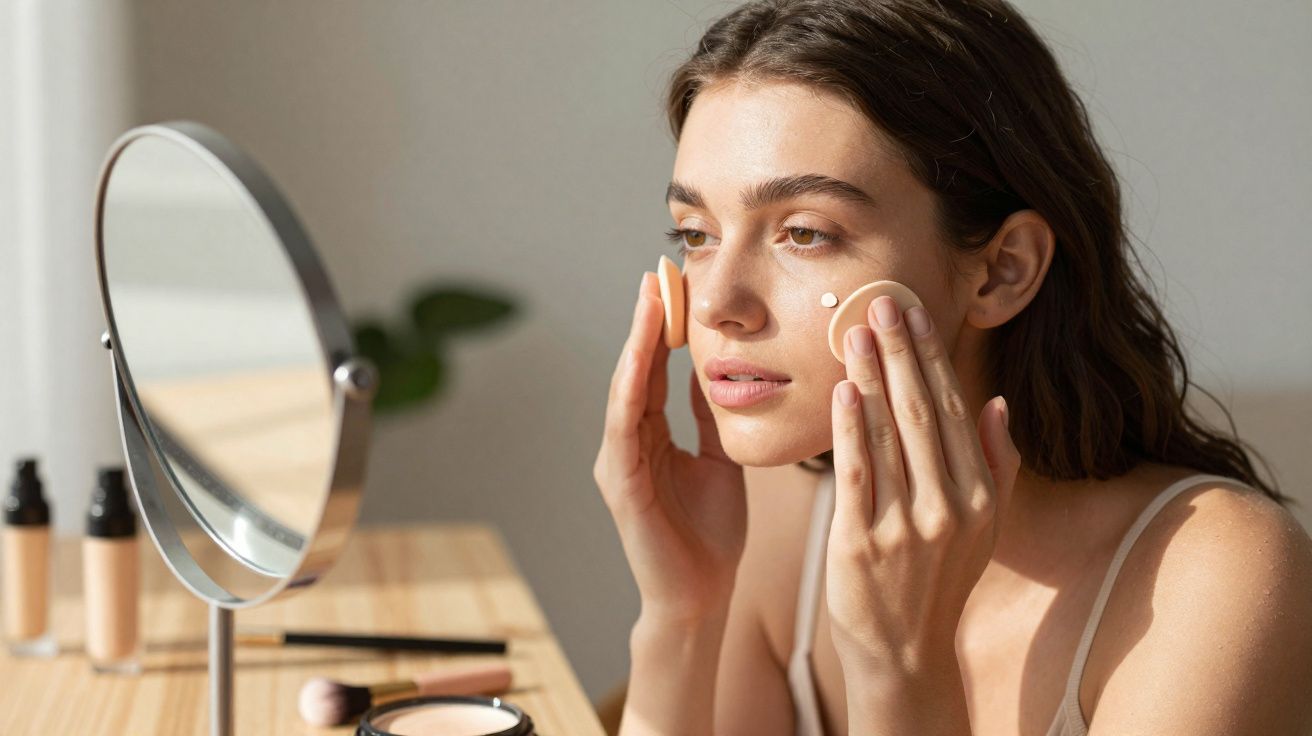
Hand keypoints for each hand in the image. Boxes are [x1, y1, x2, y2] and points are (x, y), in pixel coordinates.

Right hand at [593, 271, 746, 623]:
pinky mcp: (620, 483)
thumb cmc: (709, 534)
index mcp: (651, 436)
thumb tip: (713, 371)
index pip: (656, 369)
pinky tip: (640, 356)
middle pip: (636, 368)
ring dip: (637, 342)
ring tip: (650, 299)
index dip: (666, 327)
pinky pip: (623, 425)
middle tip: (659, 272)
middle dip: (648, 320)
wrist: (702, 595)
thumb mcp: (718, 460)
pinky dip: (630, 386)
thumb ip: (707, 418)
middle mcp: (628, 442)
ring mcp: (619, 462)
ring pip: (626, 388)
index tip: (677, 283)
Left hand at [825, 295, 1019, 676]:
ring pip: (887, 434)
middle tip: (881, 303)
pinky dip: (850, 428)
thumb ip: (995, 465)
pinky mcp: (860, 542)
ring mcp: (904, 526)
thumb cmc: (941, 582)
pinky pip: (856, 473)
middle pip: (920, 412)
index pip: (952, 410)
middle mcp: (947, 506)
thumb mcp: (984, 528)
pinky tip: (843, 389)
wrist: (906, 654)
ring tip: (857, 332)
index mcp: (978, 496)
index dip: (932, 358)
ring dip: (872, 377)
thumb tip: (998, 404)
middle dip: (901, 352)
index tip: (916, 314)